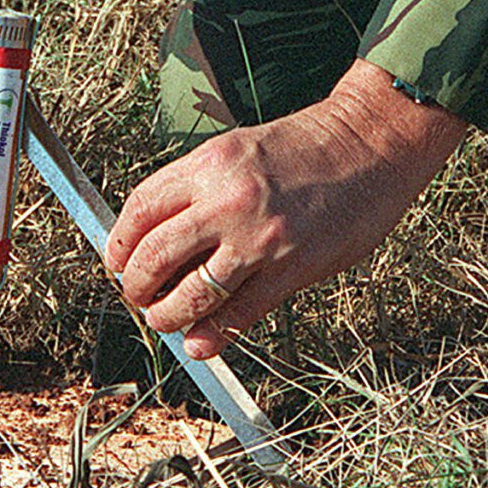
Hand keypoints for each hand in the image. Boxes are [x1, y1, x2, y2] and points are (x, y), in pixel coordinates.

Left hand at [104, 61, 467, 358]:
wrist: (369, 144)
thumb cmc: (306, 147)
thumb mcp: (240, 148)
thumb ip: (200, 187)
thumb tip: (160, 236)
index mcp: (210, 162)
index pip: (140, 209)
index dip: (119, 243)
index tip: (118, 260)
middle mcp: (227, 200)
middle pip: (154, 256)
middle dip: (135, 286)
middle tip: (137, 296)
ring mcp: (259, 238)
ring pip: (189, 294)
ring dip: (167, 317)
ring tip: (165, 320)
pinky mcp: (291, 269)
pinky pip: (237, 315)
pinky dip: (211, 336)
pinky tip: (200, 342)